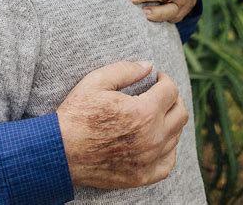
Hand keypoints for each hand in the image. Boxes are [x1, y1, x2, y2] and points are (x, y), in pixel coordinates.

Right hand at [57, 61, 187, 187]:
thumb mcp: (97, 81)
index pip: (171, 90)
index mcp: (144, 112)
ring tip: (154, 112)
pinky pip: (168, 162)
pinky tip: (156, 139)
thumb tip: (149, 65)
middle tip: (159, 92)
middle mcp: (153, 138)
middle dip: (173, 98)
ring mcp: (149, 160)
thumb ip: (126, 69)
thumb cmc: (77, 113)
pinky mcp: (142, 176)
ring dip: (169, 120)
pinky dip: (167, 148)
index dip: (164, 78)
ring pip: (176, 137)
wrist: (61, 151)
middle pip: (181, 113)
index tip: (156, 76)